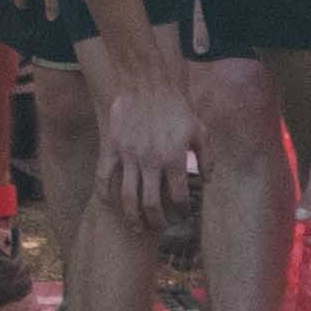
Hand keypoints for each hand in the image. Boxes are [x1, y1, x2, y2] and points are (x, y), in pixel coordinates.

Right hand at [84, 38, 203, 228]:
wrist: (146, 83)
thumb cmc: (176, 108)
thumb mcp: (200, 131)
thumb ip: (207, 158)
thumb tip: (207, 183)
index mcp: (174, 159)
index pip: (178, 198)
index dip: (182, 212)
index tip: (182, 216)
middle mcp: (151, 161)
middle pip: (151, 206)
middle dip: (157, 222)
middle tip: (160, 227)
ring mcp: (128, 155)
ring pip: (127, 198)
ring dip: (132, 217)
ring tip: (137, 226)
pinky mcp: (111, 147)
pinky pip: (104, 177)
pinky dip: (105, 194)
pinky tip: (110, 204)